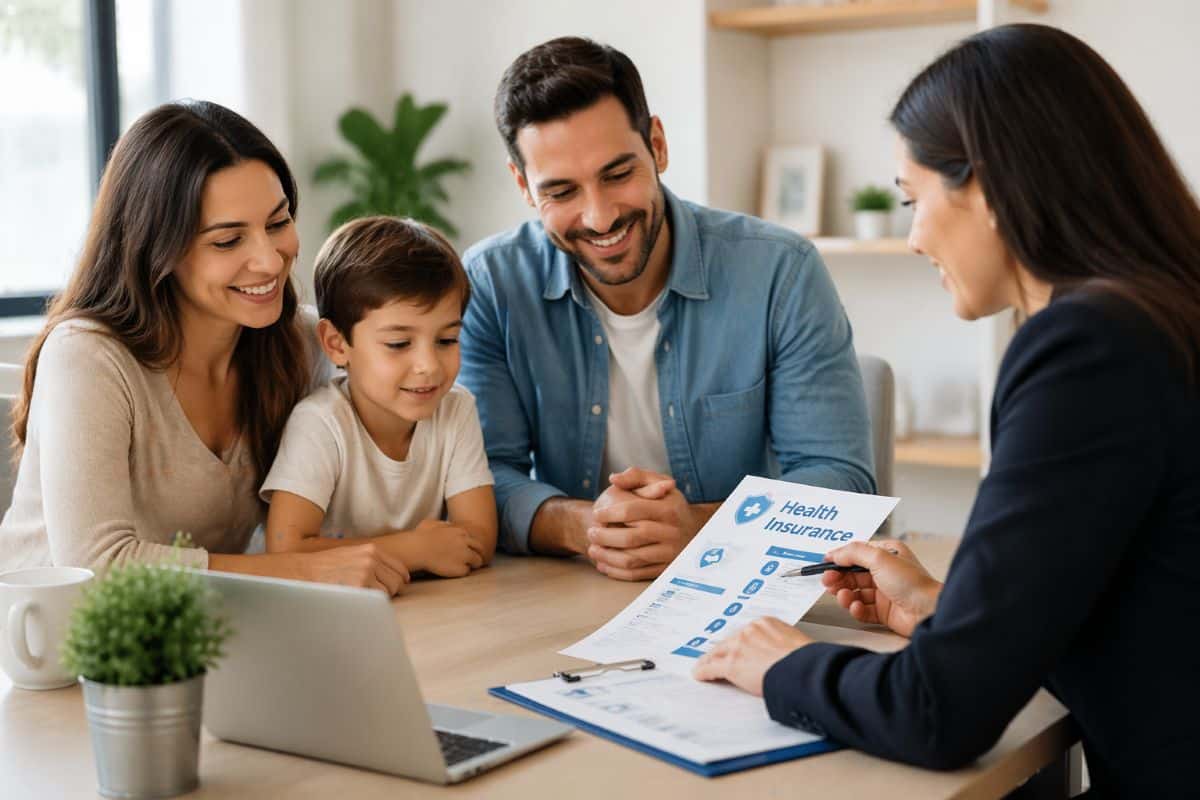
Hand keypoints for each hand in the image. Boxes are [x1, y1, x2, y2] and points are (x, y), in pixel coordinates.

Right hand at [298, 543, 409, 595]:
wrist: (303, 571)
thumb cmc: (325, 568)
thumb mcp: (351, 555)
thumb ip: (371, 562)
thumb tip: (393, 577)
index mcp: (371, 550)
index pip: (399, 567)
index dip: (401, 579)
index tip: (400, 585)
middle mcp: (371, 558)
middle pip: (397, 581)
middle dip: (391, 591)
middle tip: (376, 597)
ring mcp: (366, 571)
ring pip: (388, 592)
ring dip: (380, 599)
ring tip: (362, 598)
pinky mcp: (359, 585)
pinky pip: (376, 600)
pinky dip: (370, 604)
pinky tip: (357, 601)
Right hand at [400, 520, 485, 577]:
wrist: (418, 549)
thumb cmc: (420, 536)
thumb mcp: (432, 523)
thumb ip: (442, 524)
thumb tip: (446, 525)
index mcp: (460, 532)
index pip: (472, 539)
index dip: (469, 546)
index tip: (464, 550)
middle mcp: (466, 542)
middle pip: (480, 549)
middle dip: (476, 554)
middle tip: (471, 560)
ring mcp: (465, 555)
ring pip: (478, 561)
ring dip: (472, 564)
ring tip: (462, 567)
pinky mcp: (461, 568)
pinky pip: (466, 571)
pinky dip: (461, 572)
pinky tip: (452, 571)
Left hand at [588, 468, 699, 580]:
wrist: (694, 529)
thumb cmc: (667, 502)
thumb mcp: (658, 483)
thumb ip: (636, 476)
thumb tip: (613, 478)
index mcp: (667, 509)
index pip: (632, 510)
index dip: (609, 513)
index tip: (596, 513)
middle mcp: (671, 532)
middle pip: (631, 538)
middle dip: (605, 537)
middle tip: (591, 533)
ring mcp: (669, 553)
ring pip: (632, 560)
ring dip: (607, 557)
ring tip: (593, 550)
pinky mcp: (665, 570)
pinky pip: (637, 575)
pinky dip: (616, 572)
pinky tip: (603, 564)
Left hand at [692, 618, 811, 695]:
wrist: (804, 669)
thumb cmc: (807, 660)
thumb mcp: (795, 644)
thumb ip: (782, 645)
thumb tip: (782, 656)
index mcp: (765, 623)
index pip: (745, 634)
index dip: (738, 643)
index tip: (735, 647)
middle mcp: (749, 631)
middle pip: (729, 642)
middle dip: (723, 651)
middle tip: (716, 657)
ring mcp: (738, 646)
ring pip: (717, 653)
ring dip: (710, 661)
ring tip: (704, 666)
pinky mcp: (731, 664)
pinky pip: (712, 668)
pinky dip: (704, 672)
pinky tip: (700, 675)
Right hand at [821, 540, 941, 637]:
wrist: (929, 612)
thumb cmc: (913, 584)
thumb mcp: (880, 558)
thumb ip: (853, 552)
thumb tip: (835, 553)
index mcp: (887, 555)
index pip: (856, 554)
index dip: (839, 559)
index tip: (825, 564)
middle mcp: (885, 573)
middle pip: (852, 574)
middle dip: (838, 578)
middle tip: (828, 582)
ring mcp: (884, 593)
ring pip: (854, 592)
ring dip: (845, 594)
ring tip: (843, 596)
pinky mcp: (883, 612)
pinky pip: (861, 609)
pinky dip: (855, 609)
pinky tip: (856, 607)